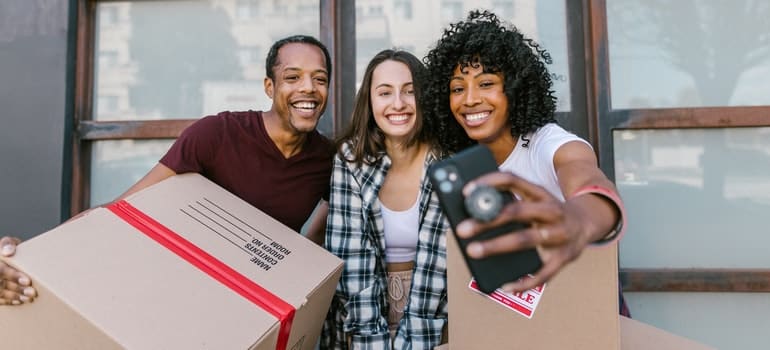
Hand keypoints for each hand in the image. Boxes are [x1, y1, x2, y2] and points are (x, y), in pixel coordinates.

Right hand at [0, 236, 36, 304]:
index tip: (28, 281)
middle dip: (17, 288)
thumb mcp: (7, 243)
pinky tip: (19, 301)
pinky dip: (8, 301)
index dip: (14, 276)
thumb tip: (8, 251)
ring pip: (0, 293)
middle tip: (32, 292)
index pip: (2, 270)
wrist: (3, 256)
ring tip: (28, 298)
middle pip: (1, 284)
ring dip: (15, 296)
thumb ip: (7, 244)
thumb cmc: (7, 249)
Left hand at [454, 172, 591, 292]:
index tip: (466, 191)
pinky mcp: (565, 257)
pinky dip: (524, 280)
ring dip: (497, 246)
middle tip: (462, 229)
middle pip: (516, 211)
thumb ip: (508, 201)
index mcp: (540, 193)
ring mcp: (560, 234)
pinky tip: (505, 285)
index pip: (513, 180)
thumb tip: (471, 209)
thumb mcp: (533, 200)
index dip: (489, 183)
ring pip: (526, 239)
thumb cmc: (547, 213)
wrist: (586, 224)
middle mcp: (551, 210)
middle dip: (487, 220)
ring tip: (473, 251)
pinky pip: (543, 272)